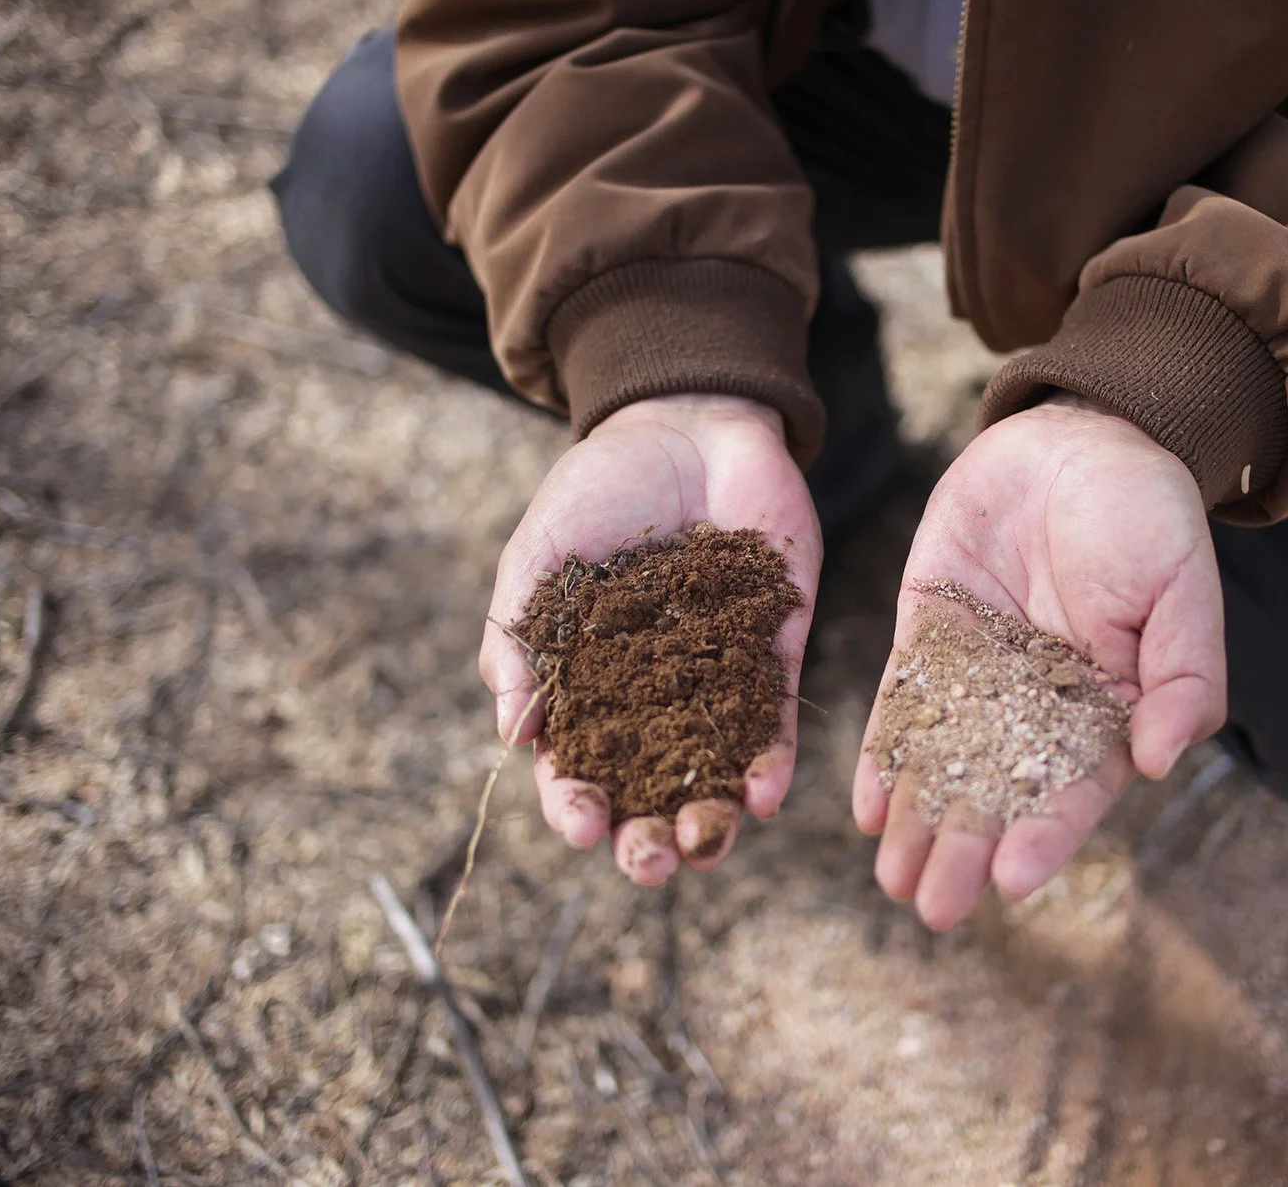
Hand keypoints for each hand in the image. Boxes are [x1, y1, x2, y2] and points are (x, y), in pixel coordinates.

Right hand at [480, 394, 820, 886]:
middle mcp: (651, 699)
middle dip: (647, 838)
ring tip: (708, 845)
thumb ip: (522, 639)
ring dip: (712, 820)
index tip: (579, 824)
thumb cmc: (599, 489)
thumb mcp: (542, 557)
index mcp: (586, 687)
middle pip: (648, 792)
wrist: (687, 423)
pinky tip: (764, 795)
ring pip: (713, 771)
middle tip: (649, 863)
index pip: (576, 767)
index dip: (573, 804)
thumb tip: (515, 732)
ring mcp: (714, 677)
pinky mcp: (772, 648)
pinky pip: (773, 718)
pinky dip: (769, 760)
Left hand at [852, 397, 1226, 929]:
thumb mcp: (1182, 589)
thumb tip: (1163, 762)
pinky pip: (902, 704)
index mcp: (1108, 708)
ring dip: (918, 820)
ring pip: (944, 760)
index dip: (1045, 834)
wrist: (1079, 436)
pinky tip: (866, 806)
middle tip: (931, 908)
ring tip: (890, 879)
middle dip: (964, 849)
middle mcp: (1039, 706)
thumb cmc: (1148, 514)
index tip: (1012, 880)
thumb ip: (1183, 677)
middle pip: (999, 791)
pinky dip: (884, 754)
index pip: (1075, 787)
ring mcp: (981, 673)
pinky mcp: (930, 635)